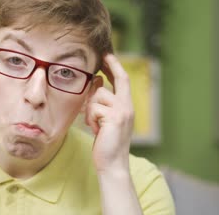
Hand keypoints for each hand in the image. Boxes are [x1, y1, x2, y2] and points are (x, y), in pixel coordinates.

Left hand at [85, 54, 133, 172]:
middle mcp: (128, 106)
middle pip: (120, 79)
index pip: (123, 80)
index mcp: (126, 106)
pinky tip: (95, 130)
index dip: (115, 66)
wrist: (112, 164)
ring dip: (91, 109)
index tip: (107, 54)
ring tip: (94, 124)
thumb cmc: (106, 142)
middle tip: (103, 56)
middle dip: (111, 65)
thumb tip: (97, 82)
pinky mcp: (114, 118)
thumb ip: (103, 103)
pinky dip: (90, 119)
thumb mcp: (105, 119)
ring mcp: (123, 112)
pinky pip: (94, 108)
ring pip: (98, 95)